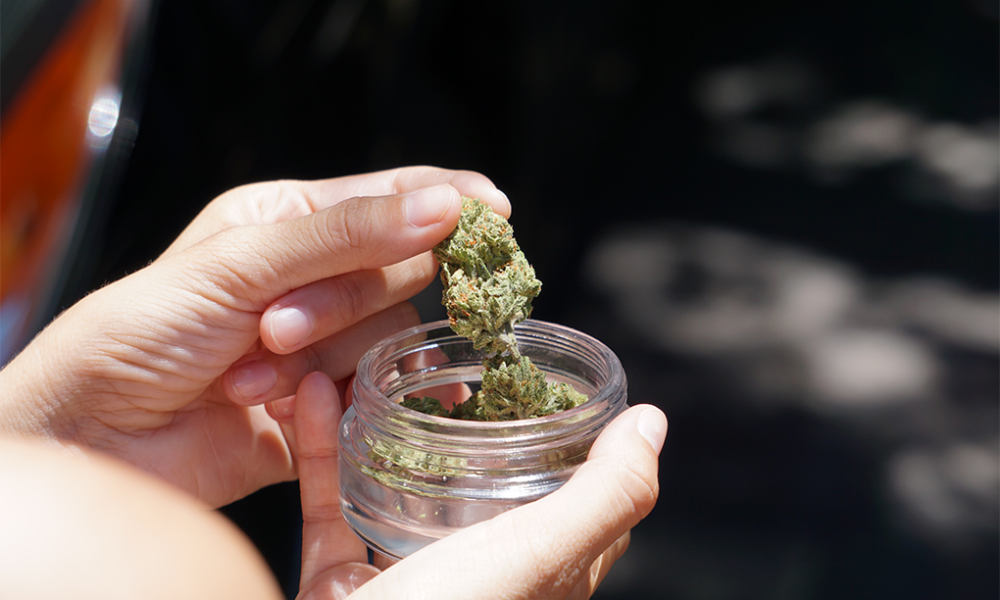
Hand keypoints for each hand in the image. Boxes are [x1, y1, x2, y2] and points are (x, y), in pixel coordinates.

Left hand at [0, 166, 509, 507]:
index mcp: (286, 223)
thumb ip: (346, 236)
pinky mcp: (327, 404)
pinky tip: (396, 402)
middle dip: (340, 304)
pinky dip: (379, 401)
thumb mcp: (237, 266)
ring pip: (386, 338)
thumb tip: (445, 205)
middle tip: (273, 329)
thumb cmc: (142, 332)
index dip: (444, 200)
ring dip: (323, 361)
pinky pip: (382, 394)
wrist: (95, 438)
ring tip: (252, 379)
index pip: (387, 199)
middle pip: (393, 273)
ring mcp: (323, 344)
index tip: (497, 210)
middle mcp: (312, 279)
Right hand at [287, 372, 665, 599]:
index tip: (562, 382)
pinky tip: (321, 395)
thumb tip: (652, 422)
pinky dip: (324, 446)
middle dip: (474, 418)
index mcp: (540, 574)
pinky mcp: (343, 586)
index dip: (583, 442)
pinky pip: (331, 501)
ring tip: (386, 363)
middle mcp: (480, 578)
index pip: (583, 501)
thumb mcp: (540, 555)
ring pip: (404, 485)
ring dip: (393, 423)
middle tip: (459, 359)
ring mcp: (410, 581)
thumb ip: (603, 494)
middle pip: (487, 482)